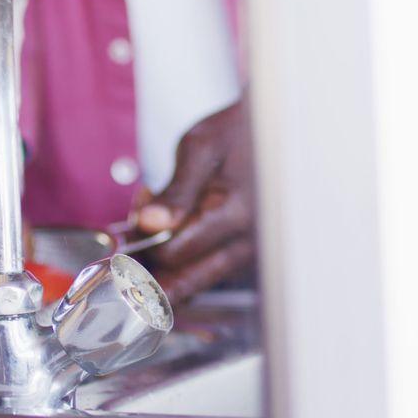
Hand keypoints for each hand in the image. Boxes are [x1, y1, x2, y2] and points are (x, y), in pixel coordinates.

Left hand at [132, 99, 255, 305]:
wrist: (277, 134)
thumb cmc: (239, 133)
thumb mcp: (201, 148)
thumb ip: (176, 191)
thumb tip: (149, 224)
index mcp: (233, 215)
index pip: (171, 253)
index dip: (144, 237)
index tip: (140, 208)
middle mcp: (246, 245)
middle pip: (182, 284)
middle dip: (149, 262)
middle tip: (140, 225)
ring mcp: (248, 257)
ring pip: (192, 283)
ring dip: (166, 261)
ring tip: (163, 217)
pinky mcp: (246, 259)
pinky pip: (206, 273)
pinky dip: (186, 259)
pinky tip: (182, 228)